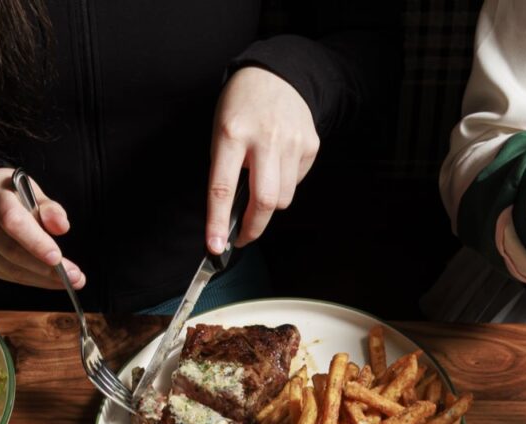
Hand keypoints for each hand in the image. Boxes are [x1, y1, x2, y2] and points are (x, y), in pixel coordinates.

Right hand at [0, 168, 81, 289]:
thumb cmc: (8, 193)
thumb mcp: (30, 189)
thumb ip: (48, 208)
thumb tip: (61, 227)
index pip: (12, 220)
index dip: (36, 242)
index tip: (58, 258)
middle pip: (10, 250)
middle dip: (45, 268)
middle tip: (74, 277)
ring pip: (7, 268)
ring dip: (40, 278)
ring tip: (66, 281)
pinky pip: (2, 274)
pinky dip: (27, 279)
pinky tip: (44, 279)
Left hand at [206, 66, 318, 252]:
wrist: (277, 74)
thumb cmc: (242, 106)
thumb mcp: (221, 130)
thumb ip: (225, 169)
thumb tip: (231, 215)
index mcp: (232, 133)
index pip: (221, 187)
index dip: (218, 222)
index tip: (215, 246)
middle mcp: (265, 138)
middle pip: (265, 201)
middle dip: (253, 228)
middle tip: (242, 236)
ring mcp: (292, 142)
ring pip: (283, 199)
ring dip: (269, 205)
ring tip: (260, 186)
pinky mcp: (310, 145)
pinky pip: (296, 182)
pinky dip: (284, 184)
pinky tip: (277, 164)